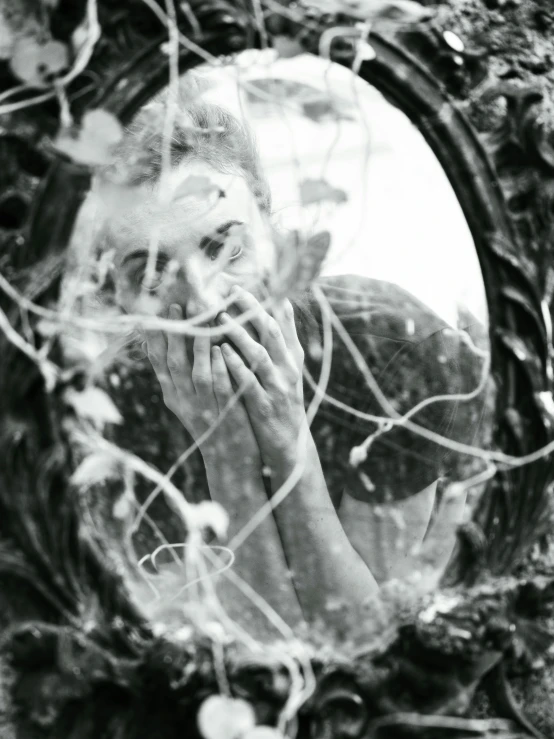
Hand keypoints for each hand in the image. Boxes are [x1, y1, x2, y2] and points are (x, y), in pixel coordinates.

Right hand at [144, 304, 260, 469]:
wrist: (229, 460)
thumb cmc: (211, 423)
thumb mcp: (187, 401)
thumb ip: (176, 375)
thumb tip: (158, 345)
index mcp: (172, 395)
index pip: (157, 361)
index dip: (153, 337)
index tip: (150, 313)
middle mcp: (183, 401)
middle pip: (173, 362)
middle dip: (174, 332)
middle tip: (175, 305)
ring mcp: (204, 407)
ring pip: (196, 371)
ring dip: (198, 342)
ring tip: (201, 316)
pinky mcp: (225, 412)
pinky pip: (220, 385)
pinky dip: (219, 365)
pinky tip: (221, 346)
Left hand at [218, 286, 306, 472]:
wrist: (289, 444)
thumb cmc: (282, 401)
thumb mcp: (288, 369)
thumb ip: (284, 339)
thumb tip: (281, 303)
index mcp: (292, 358)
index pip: (283, 321)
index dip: (269, 299)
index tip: (252, 279)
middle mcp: (288, 369)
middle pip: (271, 332)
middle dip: (252, 310)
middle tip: (232, 291)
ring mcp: (277, 388)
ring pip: (259, 355)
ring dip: (240, 335)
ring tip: (220, 318)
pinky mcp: (264, 407)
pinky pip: (249, 382)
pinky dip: (236, 366)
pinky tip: (221, 352)